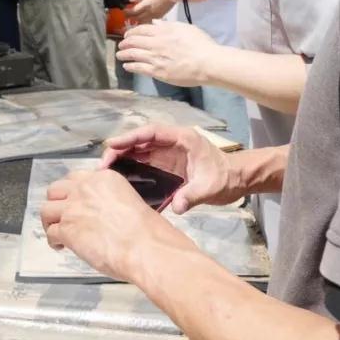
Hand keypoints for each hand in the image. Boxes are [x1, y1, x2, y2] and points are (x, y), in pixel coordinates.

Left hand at [40, 169, 193, 282]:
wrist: (145, 246)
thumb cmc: (146, 231)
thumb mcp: (130, 201)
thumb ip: (110, 201)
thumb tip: (100, 214)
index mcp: (104, 179)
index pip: (77, 179)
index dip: (72, 192)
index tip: (74, 201)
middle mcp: (85, 189)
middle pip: (56, 190)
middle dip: (57, 202)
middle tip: (61, 214)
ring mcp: (73, 208)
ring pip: (46, 209)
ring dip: (50, 221)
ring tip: (56, 231)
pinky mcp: (67, 229)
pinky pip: (51, 233)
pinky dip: (53, 241)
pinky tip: (60, 246)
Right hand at [100, 124, 240, 213]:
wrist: (236, 180)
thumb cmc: (226, 178)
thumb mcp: (210, 187)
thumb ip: (192, 195)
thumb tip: (176, 206)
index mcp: (182, 138)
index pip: (151, 133)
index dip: (130, 137)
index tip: (112, 144)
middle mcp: (172, 142)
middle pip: (141, 141)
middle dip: (120, 148)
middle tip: (103, 164)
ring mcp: (168, 153)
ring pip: (140, 151)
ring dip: (122, 158)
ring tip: (106, 172)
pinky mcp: (166, 164)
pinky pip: (144, 162)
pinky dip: (131, 167)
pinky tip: (120, 178)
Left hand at [117, 22, 218, 86]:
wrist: (207, 62)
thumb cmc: (201, 44)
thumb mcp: (185, 28)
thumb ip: (168, 25)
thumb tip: (155, 22)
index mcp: (163, 31)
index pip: (142, 30)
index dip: (132, 32)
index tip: (128, 34)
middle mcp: (155, 44)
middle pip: (134, 42)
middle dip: (125, 43)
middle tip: (121, 45)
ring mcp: (155, 58)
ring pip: (133, 54)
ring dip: (124, 54)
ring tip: (119, 55)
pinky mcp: (157, 72)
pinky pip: (139, 68)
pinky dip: (130, 66)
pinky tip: (127, 66)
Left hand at [126, 0, 175, 22]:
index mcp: (146, 4)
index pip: (133, 12)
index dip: (127, 12)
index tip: (124, 10)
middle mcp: (151, 12)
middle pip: (137, 18)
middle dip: (131, 17)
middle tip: (127, 15)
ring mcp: (157, 15)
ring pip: (144, 21)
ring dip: (138, 20)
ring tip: (134, 17)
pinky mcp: (162, 15)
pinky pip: (151, 21)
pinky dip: (146, 20)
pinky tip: (144, 18)